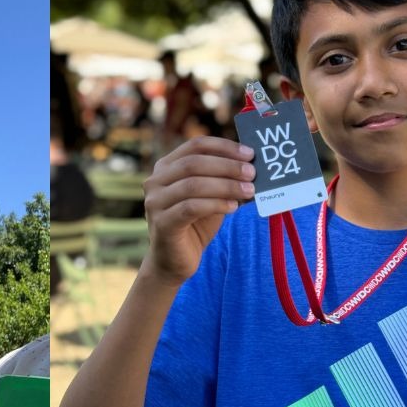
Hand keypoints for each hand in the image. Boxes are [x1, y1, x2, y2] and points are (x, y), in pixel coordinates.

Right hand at [141, 136, 255, 285]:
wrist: (173, 261)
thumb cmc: (194, 225)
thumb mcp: (210, 196)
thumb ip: (222, 180)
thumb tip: (252, 167)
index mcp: (166, 167)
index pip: (195, 146)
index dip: (224, 147)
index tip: (249, 154)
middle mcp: (155, 181)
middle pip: (193, 163)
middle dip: (227, 166)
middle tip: (252, 173)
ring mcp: (155, 202)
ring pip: (193, 184)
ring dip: (225, 186)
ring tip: (248, 191)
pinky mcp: (161, 223)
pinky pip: (191, 207)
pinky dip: (216, 204)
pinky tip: (234, 207)